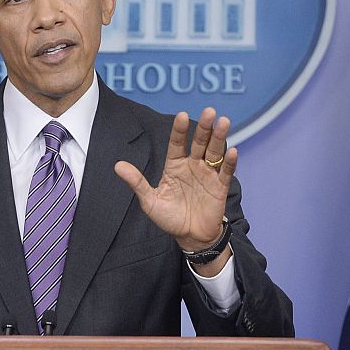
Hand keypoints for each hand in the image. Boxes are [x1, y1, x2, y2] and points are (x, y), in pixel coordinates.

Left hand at [114, 107, 235, 256]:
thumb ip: (137, 182)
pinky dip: (230, 162)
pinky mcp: (220, 187)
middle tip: (209, 111)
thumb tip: (117, 166)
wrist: (190, 237)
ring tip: (224, 122)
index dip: (179, 130)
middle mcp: (192, 166)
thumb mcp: (150, 201)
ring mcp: (207, 175)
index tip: (181, 116)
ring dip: (219, 137)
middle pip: (199, 142)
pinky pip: (226, 172)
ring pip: (214, 152)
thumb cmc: (169, 218)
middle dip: (204, 127)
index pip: (177, 143)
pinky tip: (232, 151)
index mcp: (175, 166)